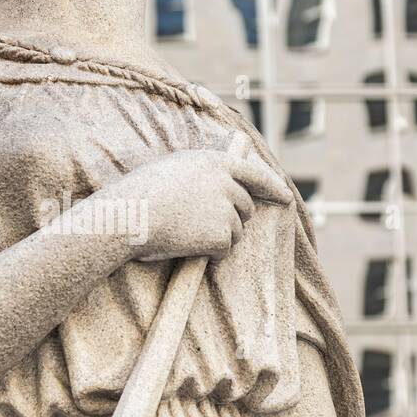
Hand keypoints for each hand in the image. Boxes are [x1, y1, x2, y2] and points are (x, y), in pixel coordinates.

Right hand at [112, 137, 291, 262]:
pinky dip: (211, 255)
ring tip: (185, 235)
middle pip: (245, 207)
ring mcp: (226, 207)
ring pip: (236, 231)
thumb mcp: (173, 169)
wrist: (130, 215)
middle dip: (232, 220)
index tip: (286, 197)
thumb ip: (201, 173)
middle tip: (203, 228)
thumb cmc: (140, 195)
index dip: (272, 186)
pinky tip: (188, 249)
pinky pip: (225, 249)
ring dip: (217, 238)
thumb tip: (216, 186)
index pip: (254, 173)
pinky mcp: (222, 233)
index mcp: (214, 161)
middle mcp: (226, 181)